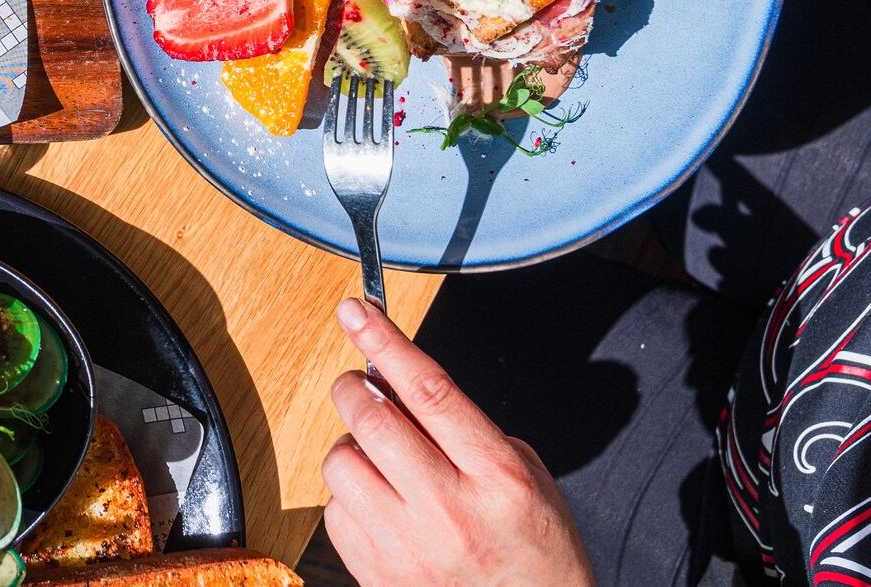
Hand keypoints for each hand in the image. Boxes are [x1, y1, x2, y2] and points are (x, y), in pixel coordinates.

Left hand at [321, 299, 594, 586]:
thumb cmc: (537, 552)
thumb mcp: (526, 476)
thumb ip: (466, 429)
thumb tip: (400, 384)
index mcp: (496, 476)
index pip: (428, 390)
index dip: (386, 342)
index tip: (357, 311)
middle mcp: (448, 510)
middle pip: (371, 418)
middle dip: (355, 387)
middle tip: (363, 387)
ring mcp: (408, 546)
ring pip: (340, 462)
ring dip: (352, 446)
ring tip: (382, 461)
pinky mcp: (377, 574)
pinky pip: (333, 511)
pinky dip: (349, 496)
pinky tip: (381, 505)